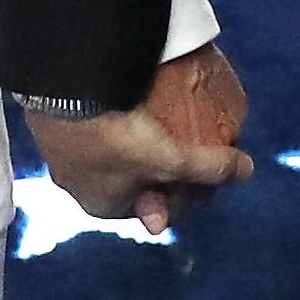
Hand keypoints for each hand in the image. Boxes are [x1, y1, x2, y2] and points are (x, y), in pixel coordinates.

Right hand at [25, 50, 257, 234]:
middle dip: (162, 165)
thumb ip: (210, 169)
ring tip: (162, 112)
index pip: (154, 208)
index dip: (186, 192)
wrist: (61, 91)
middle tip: (187, 140)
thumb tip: (246, 171)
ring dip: (137, 136)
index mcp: (102, 207)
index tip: (206, 171)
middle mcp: (77, 186)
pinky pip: (95, 120)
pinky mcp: (53, 117)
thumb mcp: (173, 159)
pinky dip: (116, 112)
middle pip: (134, 178)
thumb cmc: (118, 137)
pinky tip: (134, 93)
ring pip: (113, 149)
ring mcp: (61, 151)